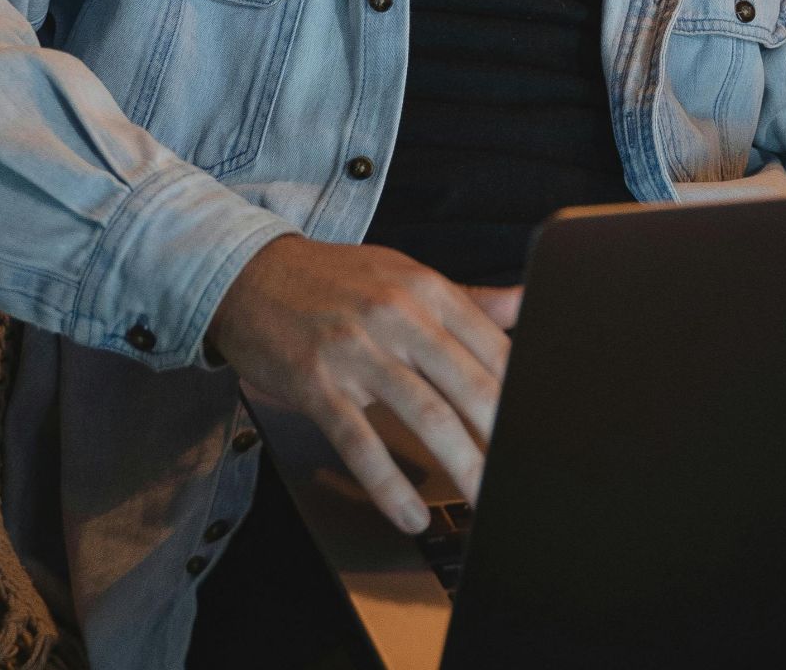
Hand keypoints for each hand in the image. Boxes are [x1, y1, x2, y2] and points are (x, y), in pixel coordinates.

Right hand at [207, 234, 522, 532]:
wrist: (246, 273)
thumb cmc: (331, 279)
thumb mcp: (402, 274)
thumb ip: (465, 298)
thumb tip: (524, 301)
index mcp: (425, 289)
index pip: (492, 346)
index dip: (521, 392)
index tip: (539, 427)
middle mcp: (397, 316)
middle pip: (469, 384)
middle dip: (503, 436)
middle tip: (525, 474)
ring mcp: (356, 350)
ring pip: (425, 416)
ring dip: (460, 465)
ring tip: (482, 500)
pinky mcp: (317, 384)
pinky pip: (361, 442)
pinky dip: (388, 484)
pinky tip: (410, 513)